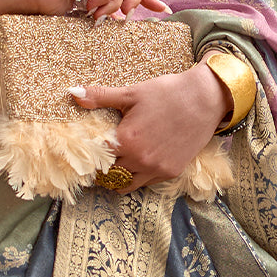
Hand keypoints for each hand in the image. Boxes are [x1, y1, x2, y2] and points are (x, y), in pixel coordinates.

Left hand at [71, 64, 230, 190]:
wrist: (204, 100)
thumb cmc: (167, 93)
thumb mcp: (132, 93)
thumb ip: (101, 97)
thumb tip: (73, 92)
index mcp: (127, 141)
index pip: (98, 158)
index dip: (91, 155)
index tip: (88, 152)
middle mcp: (140, 160)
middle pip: (110, 175)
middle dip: (103, 169)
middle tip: (100, 161)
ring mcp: (156, 169)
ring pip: (127, 184)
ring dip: (119, 178)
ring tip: (117, 165)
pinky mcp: (170, 172)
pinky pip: (146, 182)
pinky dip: (138, 176)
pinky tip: (137, 163)